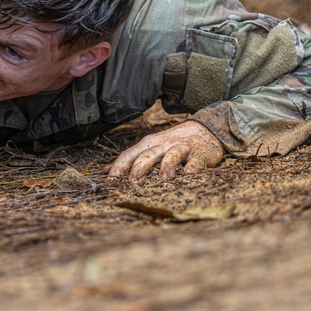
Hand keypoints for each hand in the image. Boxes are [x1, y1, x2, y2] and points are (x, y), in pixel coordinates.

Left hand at [108, 121, 223, 181]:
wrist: (204, 129)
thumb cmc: (172, 142)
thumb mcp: (151, 146)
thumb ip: (132, 158)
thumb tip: (106, 170)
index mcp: (149, 144)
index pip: (130, 154)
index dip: (119, 166)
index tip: (110, 180)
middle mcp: (163, 145)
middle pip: (148, 155)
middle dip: (139, 167)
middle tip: (132, 181)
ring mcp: (181, 149)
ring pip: (172, 156)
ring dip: (167, 165)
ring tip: (164, 178)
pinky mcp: (199, 155)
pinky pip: (195, 163)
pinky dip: (192, 170)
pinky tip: (190, 175)